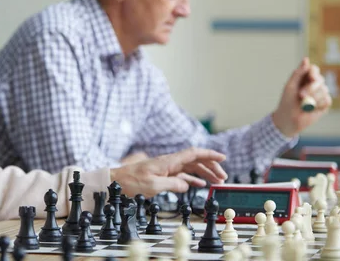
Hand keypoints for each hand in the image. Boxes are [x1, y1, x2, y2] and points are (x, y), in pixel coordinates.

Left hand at [109, 147, 226, 196]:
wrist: (116, 182)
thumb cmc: (131, 182)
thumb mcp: (153, 185)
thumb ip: (172, 184)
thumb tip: (186, 185)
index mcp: (168, 161)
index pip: (193, 153)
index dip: (209, 154)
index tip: (223, 158)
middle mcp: (169, 162)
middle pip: (195, 161)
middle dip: (211, 167)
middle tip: (223, 177)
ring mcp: (166, 168)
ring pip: (190, 168)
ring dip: (204, 173)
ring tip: (216, 181)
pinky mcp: (163, 175)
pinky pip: (182, 175)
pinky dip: (192, 179)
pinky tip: (199, 185)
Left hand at [272, 57, 330, 137]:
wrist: (288, 119)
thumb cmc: (287, 101)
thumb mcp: (290, 86)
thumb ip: (298, 73)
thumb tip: (306, 59)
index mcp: (305, 78)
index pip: (314, 69)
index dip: (313, 72)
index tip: (310, 77)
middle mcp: (314, 85)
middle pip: (319, 79)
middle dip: (310, 88)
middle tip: (300, 95)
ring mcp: (320, 94)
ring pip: (324, 90)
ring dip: (312, 97)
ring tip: (303, 104)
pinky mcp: (325, 104)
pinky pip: (327, 100)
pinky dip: (317, 104)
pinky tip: (311, 108)